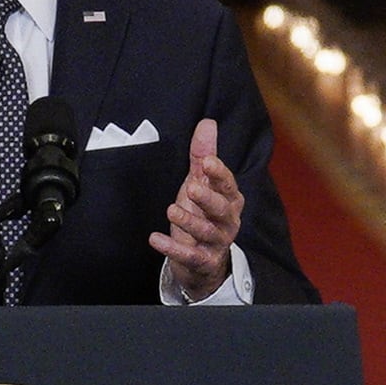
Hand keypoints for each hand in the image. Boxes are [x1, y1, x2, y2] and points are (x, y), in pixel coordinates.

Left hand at [152, 117, 242, 296]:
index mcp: (230, 199)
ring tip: (171, 210)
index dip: (219, 173)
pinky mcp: (203, 261)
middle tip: (191, 187)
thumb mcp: (200, 183)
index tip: (208, 162)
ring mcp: (217, 243)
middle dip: (208, 198)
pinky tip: (155, 239)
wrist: (203, 261)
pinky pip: (190, 255)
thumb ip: (203, 156)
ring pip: (207, 232)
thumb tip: (207, 123)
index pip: (228, 184)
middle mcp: (228, 221)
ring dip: (190, 222)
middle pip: (221, 209)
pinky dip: (173, 249)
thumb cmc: (202, 214)